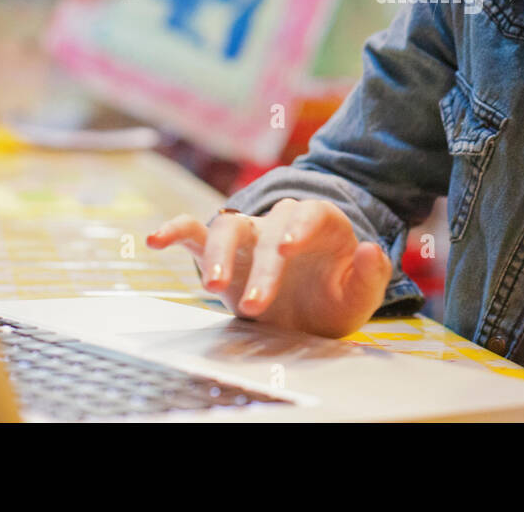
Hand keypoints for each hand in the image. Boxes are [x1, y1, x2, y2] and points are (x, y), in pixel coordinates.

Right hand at [145, 199, 394, 338]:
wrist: (310, 310)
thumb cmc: (335, 298)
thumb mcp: (360, 296)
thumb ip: (370, 275)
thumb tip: (370, 249)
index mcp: (321, 225)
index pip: (312, 213)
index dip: (300, 226)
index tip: (288, 249)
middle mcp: (282, 223)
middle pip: (269, 228)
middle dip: (263, 266)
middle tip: (259, 305)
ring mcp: (250, 235)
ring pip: (228, 227)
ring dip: (219, 254)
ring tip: (213, 288)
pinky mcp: (223, 253)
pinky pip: (195, 233)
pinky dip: (174, 231)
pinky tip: (153, 239)